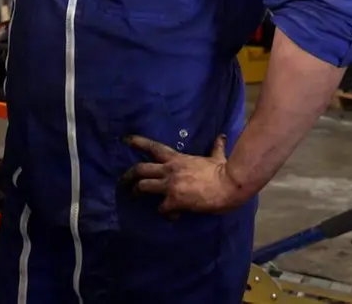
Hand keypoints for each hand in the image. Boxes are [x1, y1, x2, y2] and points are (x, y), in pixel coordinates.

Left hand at [120, 135, 246, 215]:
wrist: (229, 185)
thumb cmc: (224, 171)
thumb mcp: (217, 157)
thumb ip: (216, 147)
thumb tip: (222, 137)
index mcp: (177, 159)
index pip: (152, 147)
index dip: (137, 142)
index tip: (125, 140)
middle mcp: (169, 170)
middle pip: (140, 169)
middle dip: (128, 175)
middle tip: (122, 182)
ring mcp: (170, 185)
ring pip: (143, 187)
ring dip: (137, 192)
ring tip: (134, 197)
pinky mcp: (174, 201)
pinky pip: (162, 209)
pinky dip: (165, 213)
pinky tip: (172, 216)